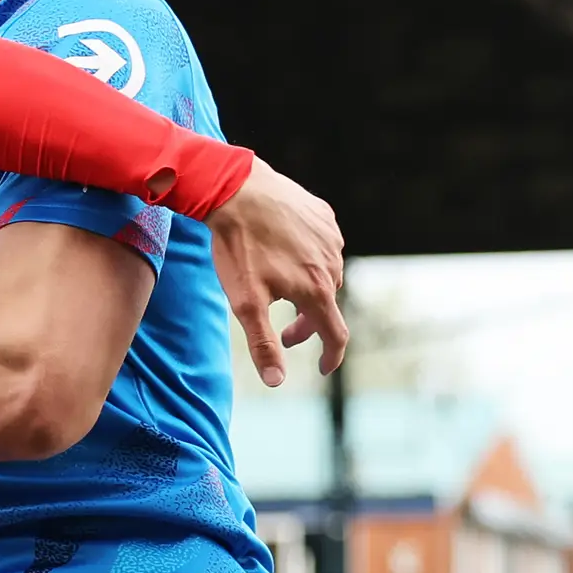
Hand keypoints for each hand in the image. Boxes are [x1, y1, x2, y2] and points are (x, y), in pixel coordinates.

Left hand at [206, 161, 347, 386]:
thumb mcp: (245, 302)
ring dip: (308, 291)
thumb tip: (276, 381)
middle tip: (284, 333)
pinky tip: (288, 258)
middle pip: (327, 305)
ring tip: (281, 292)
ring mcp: (330, 237)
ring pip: (326, 275)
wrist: (236, 190)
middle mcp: (332, 264)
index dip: (331, 356)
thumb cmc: (238, 247)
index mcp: (316, 290)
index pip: (336, 334)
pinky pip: (324, 246)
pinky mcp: (323, 216)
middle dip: (307, 324)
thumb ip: (263, 344)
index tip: (323, 368)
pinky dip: (310, 261)